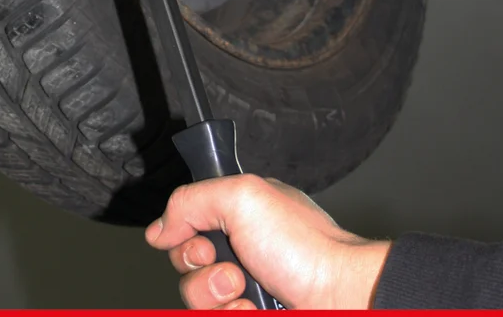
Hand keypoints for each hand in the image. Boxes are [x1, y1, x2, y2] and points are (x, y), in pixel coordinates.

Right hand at [145, 174, 390, 309]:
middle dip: (201, 269)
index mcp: (238, 212)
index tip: (201, 237)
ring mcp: (246, 287)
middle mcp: (239, 248)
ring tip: (248, 292)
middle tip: (233, 266)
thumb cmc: (307, 247)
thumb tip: (159, 228)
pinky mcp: (250, 312)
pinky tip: (257, 309)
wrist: (343, 299)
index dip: (183, 233)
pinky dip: (235, 314)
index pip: (185, 221)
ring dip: (217, 298)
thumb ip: (190, 201)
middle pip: (185, 264)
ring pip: (196, 299)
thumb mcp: (242, 197)